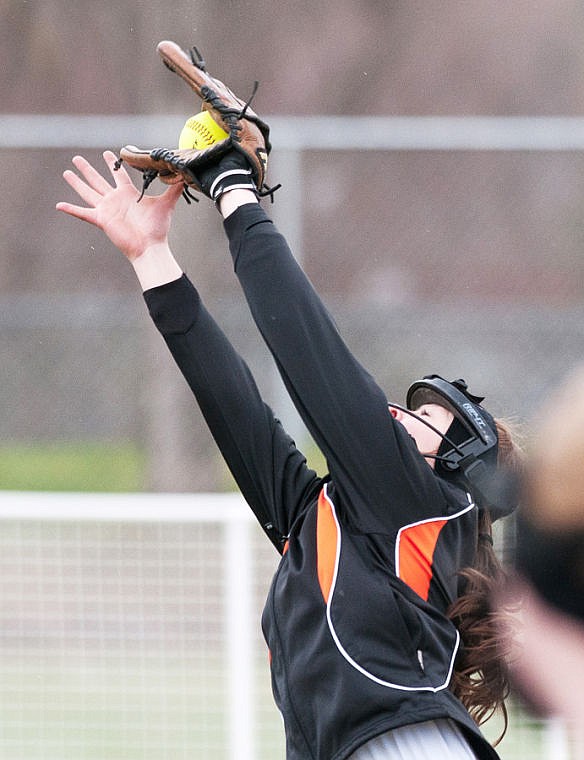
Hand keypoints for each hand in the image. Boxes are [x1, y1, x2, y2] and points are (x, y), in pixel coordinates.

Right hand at [56, 151, 183, 261]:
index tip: (108, 153)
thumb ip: (174, 189)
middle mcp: (116, 200)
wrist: (150, 246)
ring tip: (67, 172)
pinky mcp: (101, 219)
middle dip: (88, 169)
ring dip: (77, 182)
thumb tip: (186, 174)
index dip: (113, 163)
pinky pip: (83, 213)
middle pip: (98, 180)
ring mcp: (107, 209)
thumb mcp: (167, 204)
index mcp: (128, 194)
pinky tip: (58, 205)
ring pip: (88, 192)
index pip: (119, 174)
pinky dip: (71, 209)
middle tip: (77, 157)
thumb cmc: (158, 228)